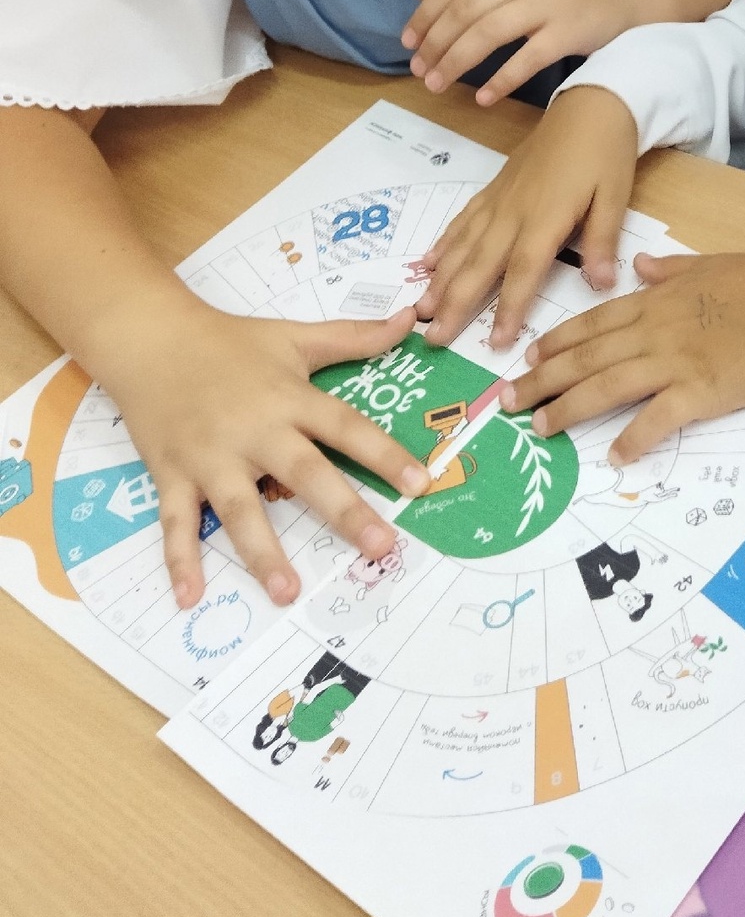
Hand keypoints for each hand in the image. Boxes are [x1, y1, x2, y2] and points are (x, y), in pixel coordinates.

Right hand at [106, 303, 431, 610]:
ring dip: (262, 551)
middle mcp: (254, 431)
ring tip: (288, 592)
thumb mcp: (295, 336)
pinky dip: (179, 560)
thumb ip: (354, 337)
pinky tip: (189, 596)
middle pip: (304, 473)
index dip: (384, 454)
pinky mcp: (171, 474)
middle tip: (380, 546)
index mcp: (289, 398)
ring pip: (239, 509)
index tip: (420, 484)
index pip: (346, 427)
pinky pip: (175, 522)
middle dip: (343, 510)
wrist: (152, 339)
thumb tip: (410, 320)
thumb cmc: (229, 342)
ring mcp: (210, 457)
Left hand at [402, 0, 637, 104]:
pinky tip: (483, 97)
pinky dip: (502, 79)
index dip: (427, 12)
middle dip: (437, 42)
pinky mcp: (570, 32)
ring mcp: (551, 3)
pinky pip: (528, 58)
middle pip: (468, 8)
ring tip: (438, 85)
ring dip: (458, 61)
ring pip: (491, 32)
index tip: (409, 41)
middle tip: (420, 70)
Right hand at [413, 86, 638, 351]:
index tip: (494, 343)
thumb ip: (602, 240)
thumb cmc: (607, 152)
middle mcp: (513, 212)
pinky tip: (427, 263)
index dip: (508, 308)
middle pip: (479, 264)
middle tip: (431, 337)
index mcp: (545, 218)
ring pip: (463, 245)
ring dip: (440, 279)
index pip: (523, 272)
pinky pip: (463, 220)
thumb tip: (601, 285)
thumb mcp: (616, 196)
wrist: (590, 104)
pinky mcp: (494, 188)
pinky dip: (443, 243)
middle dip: (454, 303)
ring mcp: (499, 200)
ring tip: (420, 309)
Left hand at [498, 248, 744, 463]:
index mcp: (653, 303)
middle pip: (585, 358)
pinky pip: (657, 419)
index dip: (555, 342)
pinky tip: (613, 456)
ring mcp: (672, 364)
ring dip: (568, 408)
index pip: (591, 324)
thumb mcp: (704, 264)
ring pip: (606, 387)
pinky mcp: (698, 392)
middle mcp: (652, 334)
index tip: (528, 358)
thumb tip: (639, 266)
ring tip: (540, 428)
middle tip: (508, 402)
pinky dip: (633, 438)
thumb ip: (666, 270)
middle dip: (542, 380)